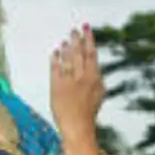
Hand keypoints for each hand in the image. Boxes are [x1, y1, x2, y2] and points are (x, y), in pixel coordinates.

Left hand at [49, 27, 104, 149]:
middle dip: (77, 40)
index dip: (89, 39)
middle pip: (79, 53)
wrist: (77, 126)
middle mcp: (82, 78)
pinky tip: (55, 52)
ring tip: (66, 40)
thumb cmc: (88, 112)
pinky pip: (56, 69)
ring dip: (66, 48)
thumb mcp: (100, 94)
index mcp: (94, 78)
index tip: (86, 28)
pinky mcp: (57, 87)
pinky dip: (55, 59)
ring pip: (68, 59)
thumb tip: (96, 67)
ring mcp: (69, 82)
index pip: (91, 54)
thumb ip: (98, 79)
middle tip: (75, 29)